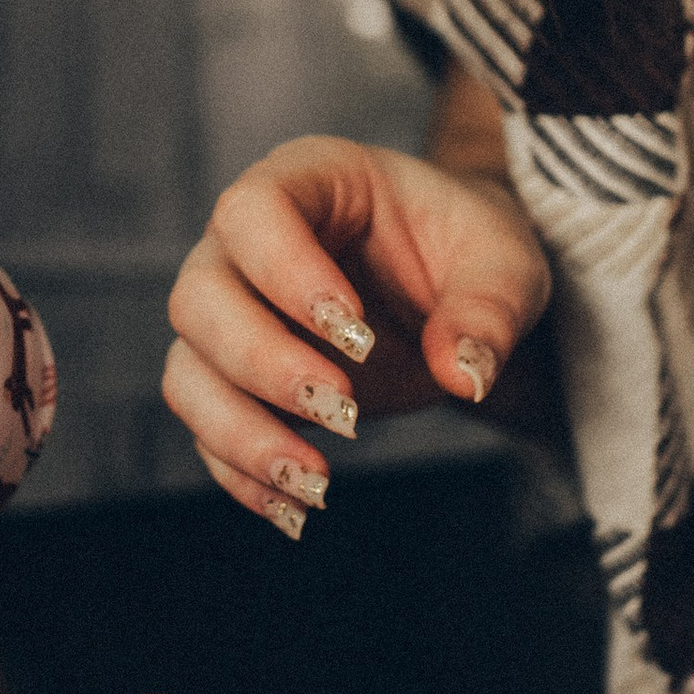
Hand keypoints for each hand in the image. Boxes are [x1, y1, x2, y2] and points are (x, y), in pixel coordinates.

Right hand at [164, 134, 549, 530]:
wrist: (457, 286)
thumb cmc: (472, 249)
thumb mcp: (506, 262)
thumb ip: (489, 308)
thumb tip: (463, 374)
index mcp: (307, 182)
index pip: (253, 211)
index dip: (285, 272)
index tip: (355, 333)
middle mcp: (247, 245)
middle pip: (199, 297)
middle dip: (262, 364)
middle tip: (345, 411)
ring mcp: (233, 314)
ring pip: (187, 371)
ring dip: (241, 433)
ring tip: (318, 481)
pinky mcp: (238, 381)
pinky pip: (207, 429)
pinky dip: (242, 474)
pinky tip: (296, 511)